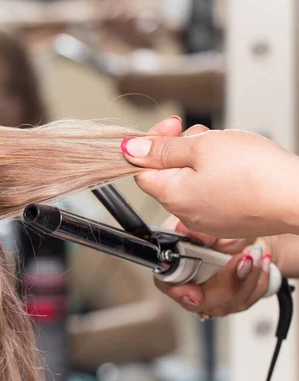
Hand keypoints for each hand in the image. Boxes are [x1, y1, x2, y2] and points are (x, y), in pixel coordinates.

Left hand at [120, 124, 298, 237]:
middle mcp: (184, 213)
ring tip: (228, 149)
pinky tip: (238, 166)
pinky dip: (219, 175)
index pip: (141, 169)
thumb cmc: (256, 173)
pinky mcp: (227, 219)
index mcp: (171, 195)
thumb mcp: (202, 146)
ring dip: (202, 159)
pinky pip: (212, 192)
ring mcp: (206, 219)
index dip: (151, 145)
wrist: (298, 197)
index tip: (170, 128)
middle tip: (205, 137)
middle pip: (167, 173)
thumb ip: (163, 149)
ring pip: (191, 180)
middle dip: (181, 149)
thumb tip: (130, 149)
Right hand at [154, 216, 272, 316]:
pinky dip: (258, 280)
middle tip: (243, 258)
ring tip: (255, 253)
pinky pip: (247, 300)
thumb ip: (194, 231)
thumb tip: (182, 230)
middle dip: (227, 282)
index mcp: (175, 268)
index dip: (181, 293)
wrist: (249, 239)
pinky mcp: (232, 304)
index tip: (196, 293)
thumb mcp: (210, 227)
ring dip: (247, 277)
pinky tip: (261, 262)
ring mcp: (212, 301)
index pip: (169, 287)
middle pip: (202, 302)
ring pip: (228, 303)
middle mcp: (191, 289)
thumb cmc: (224, 232)